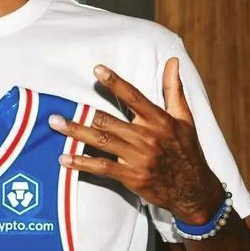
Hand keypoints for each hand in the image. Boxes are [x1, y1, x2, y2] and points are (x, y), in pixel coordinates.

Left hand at [49, 58, 223, 224]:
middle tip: (56, 109)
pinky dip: (82, 163)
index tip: (97, 69)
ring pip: (102, 141)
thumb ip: (173, 89)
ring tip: (55, 124)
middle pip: (109, 121)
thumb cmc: (187, 150)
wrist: (194, 190)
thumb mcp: (185, 118)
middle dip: (82, 114)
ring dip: (76, 133)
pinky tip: (64, 158)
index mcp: (159, 120)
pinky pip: (103, 168)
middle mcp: (147, 137)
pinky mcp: (132, 176)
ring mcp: (138, 158)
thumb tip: (171, 60)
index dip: (115, 82)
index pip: (134, 97)